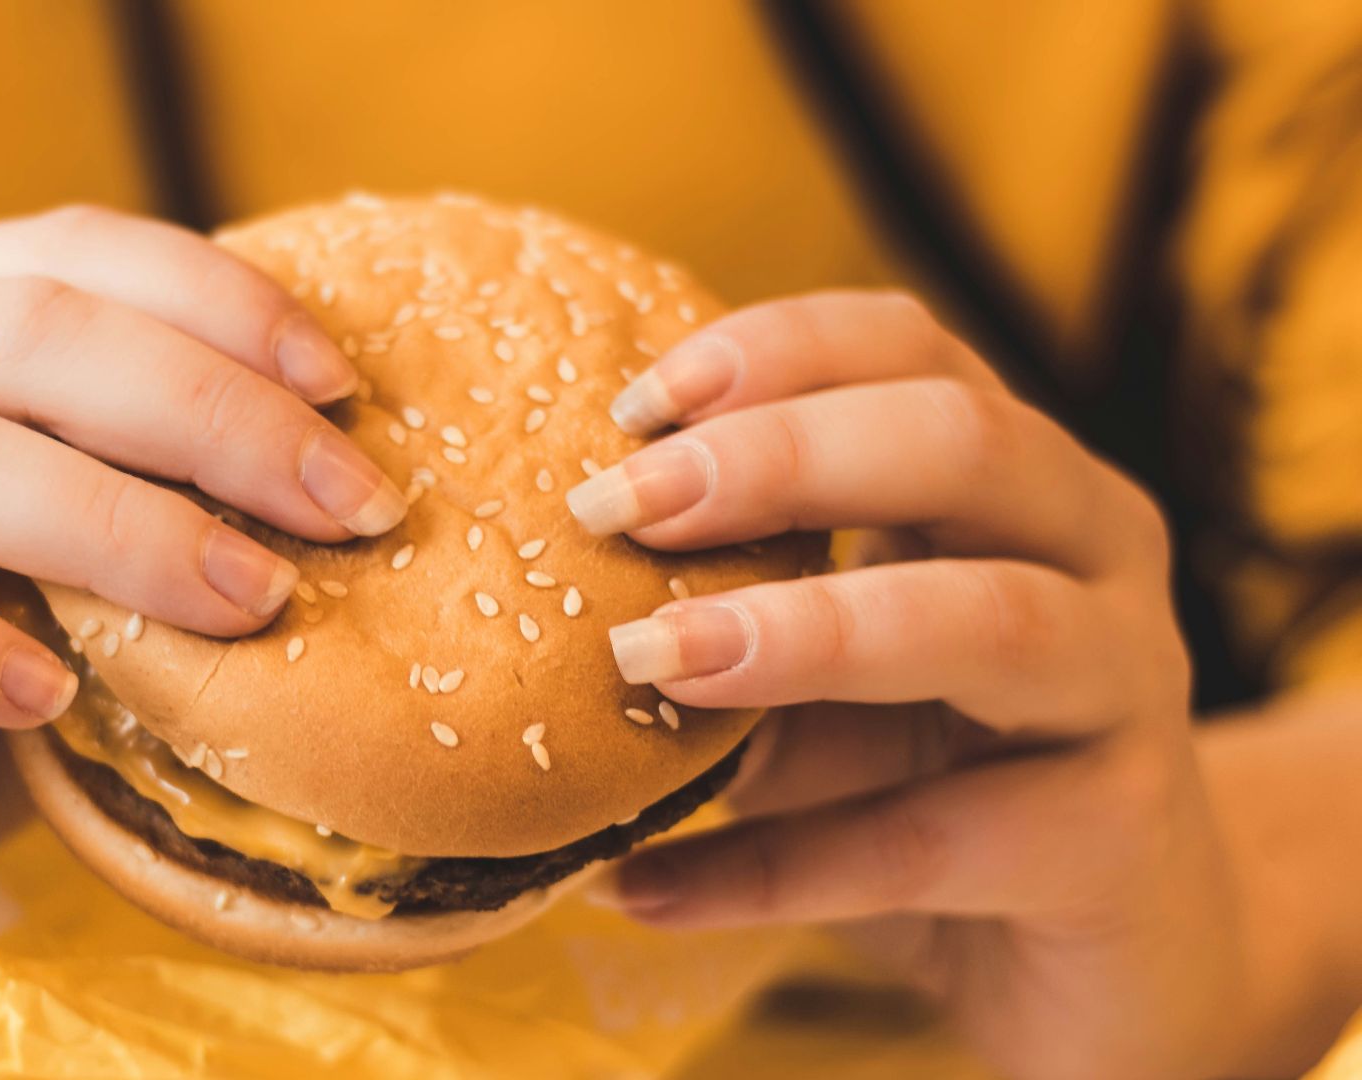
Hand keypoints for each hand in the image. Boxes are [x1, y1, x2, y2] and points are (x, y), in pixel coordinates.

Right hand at [0, 205, 405, 981]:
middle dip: (206, 411)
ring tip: (247, 603)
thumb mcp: (55, 598)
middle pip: (14, 329)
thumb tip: (338, 501)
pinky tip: (48, 697)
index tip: (344, 392)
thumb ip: (145, 527)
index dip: (216, 302)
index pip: (62, 253)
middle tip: (344, 507)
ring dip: (111, 523)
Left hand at [574, 291, 1241, 1079]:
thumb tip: (577, 615)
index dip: (776, 354)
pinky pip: (932, 841)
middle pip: (966, 444)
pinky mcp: (1119, 839)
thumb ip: (742, 634)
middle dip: (780, 459)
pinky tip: (639, 886)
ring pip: (992, 621)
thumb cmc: (943, 783)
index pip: (914, 351)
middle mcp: (1095, 555)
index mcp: (1018, 480)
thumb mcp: (825, 690)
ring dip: (805, 634)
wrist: (1114, 958)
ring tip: (648, 662)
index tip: (634, 407)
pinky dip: (770, 867)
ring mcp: (1130, 689)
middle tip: (620, 509)